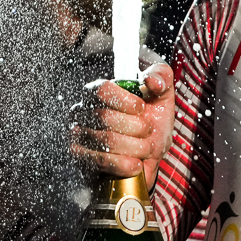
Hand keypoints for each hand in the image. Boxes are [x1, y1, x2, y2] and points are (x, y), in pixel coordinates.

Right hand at [69, 62, 174, 187]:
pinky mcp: (81, 157)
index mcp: (97, 90)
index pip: (101, 90)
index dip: (126, 102)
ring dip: (136, 147)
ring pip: (107, 141)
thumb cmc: (152, 119)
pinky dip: (124, 164)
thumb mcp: (162, 94)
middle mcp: (82, 110)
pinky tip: (136, 164)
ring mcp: (78, 134)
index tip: (142, 108)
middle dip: (137, 127)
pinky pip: (101, 161)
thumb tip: (151, 81)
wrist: (149, 152)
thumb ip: (161, 76)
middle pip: (105, 117)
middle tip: (148, 131)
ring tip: (146, 148)